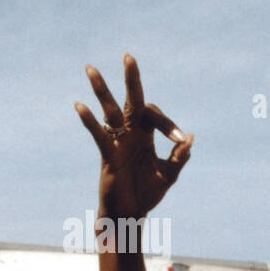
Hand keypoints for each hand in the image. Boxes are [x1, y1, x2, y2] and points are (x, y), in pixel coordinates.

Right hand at [75, 53, 193, 221]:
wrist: (131, 214)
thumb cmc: (147, 193)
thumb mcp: (169, 175)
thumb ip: (179, 157)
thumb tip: (189, 137)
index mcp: (146, 136)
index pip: (155, 117)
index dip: (168, 125)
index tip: (179, 140)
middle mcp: (131, 134)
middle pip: (131, 101)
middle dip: (132, 80)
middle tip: (129, 56)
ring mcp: (118, 142)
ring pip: (109, 111)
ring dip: (101, 90)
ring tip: (90, 69)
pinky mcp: (108, 155)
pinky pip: (98, 134)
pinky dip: (89, 121)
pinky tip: (80, 105)